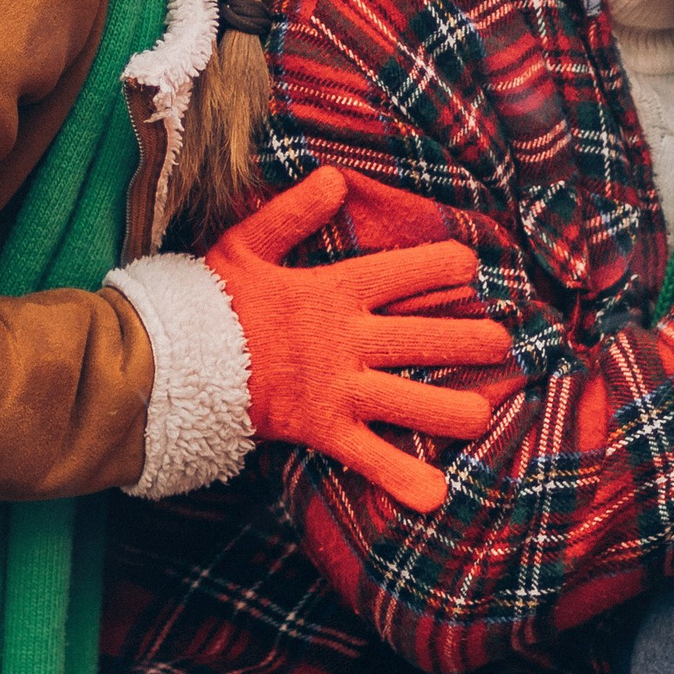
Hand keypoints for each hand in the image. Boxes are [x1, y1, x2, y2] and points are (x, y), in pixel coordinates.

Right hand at [206, 169, 514, 515]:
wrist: (169, 361)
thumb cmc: (206, 302)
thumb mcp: (245, 244)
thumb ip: (293, 213)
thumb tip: (336, 177)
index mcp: (332, 292)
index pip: (400, 272)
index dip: (441, 265)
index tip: (471, 265)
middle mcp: (346, 340)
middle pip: (422, 337)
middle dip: (467, 339)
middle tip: (503, 341)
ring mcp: (338, 387)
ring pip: (409, 399)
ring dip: (451, 408)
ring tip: (487, 415)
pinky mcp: (322, 428)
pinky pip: (368, 457)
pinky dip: (399, 477)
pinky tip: (435, 497)